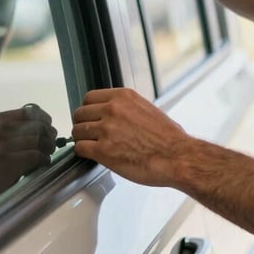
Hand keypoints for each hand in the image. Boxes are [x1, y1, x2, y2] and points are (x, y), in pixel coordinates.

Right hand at [0, 105, 56, 218]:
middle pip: (40, 126)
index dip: (45, 120)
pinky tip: (42, 164)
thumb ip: (13, 130)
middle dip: (49, 136)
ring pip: (40, 140)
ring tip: (46, 155)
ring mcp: (6, 145)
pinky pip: (37, 155)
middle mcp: (3, 129)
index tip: (48, 128)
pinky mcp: (10, 162)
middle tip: (50, 145)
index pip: (32, 111)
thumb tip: (43, 130)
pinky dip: (44, 160)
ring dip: (48, 149)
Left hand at [71, 88, 188, 185]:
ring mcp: (106, 130)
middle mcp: (112, 109)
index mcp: (123, 97)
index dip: (87, 110)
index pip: (89, 98)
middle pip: (80, 113)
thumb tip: (115, 114)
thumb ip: (127, 108)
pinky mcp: (104, 151)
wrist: (176, 156)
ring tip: (89, 145)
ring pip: (78, 131)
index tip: (89, 117)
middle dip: (82, 124)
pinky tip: (91, 155)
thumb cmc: (168, 137)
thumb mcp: (147, 109)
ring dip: (81, 139)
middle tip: (87, 133)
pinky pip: (80, 148)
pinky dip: (83, 152)